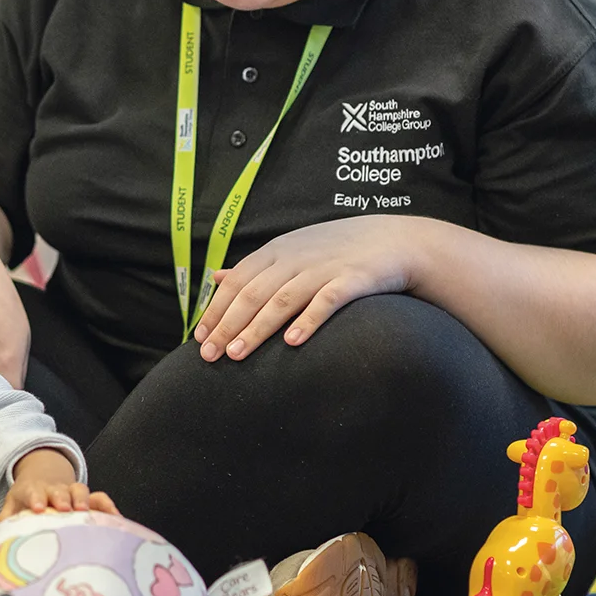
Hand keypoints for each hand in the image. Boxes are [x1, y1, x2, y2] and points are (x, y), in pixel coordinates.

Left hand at [0, 448, 117, 523]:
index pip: (33, 493)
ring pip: (80, 490)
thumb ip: (3, 523)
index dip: (36, 499)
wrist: (41, 479)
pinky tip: (116, 519)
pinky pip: (99, 499)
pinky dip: (108, 506)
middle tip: (66, 509)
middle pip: (59, 490)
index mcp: (32, 492)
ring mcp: (72, 493)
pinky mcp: (87, 499)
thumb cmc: (25, 502)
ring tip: (85, 512)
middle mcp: (54, 490)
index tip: (38, 509)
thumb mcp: (11, 508)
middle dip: (62, 498)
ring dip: (83, 500)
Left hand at [194, 216, 428, 361]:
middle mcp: (296, 257)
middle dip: (228, 325)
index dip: (217, 309)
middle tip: (209, 355)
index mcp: (277, 251)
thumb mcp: (291, 249)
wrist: (395, 240)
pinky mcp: (354, 279)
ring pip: (282, 300)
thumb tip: (217, 277)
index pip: (238, 282)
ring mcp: (325, 268)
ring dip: (257, 329)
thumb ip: (255, 266)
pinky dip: (308, 320)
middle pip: (253, 293)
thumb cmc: (337, 249)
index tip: (200, 337)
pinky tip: (292, 342)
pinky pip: (327, 301)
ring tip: (237, 355)